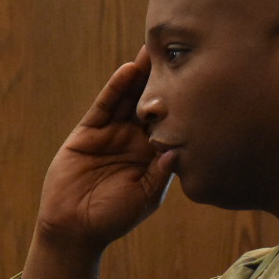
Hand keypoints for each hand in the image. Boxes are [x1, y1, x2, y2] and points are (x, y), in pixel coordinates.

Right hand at [9, 50, 174, 278]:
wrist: (74, 229)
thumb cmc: (113, 218)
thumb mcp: (145, 197)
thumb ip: (161, 173)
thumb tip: (180, 148)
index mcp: (153, 155)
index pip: (172, 121)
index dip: (185, 101)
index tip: (204, 78)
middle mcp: (134, 140)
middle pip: (152, 103)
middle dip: (164, 79)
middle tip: (182, 51)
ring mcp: (111, 134)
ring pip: (129, 98)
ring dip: (141, 75)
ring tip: (155, 50)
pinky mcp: (88, 133)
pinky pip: (104, 106)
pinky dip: (115, 88)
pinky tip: (128, 70)